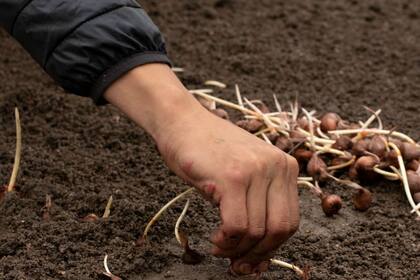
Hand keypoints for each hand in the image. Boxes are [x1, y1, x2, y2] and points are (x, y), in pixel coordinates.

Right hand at [104, 64, 299, 274]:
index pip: (290, 221)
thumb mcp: (243, 174)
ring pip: (258, 231)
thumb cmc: (208, 151)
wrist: (181, 121)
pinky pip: (237, 225)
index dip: (272, 248)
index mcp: (285, 166)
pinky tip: (215, 239)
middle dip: (258, 254)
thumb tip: (260, 253)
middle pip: (280, 229)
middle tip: (237, 263)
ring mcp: (256, 170)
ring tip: (220, 247)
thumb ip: (257, 204)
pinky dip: (226, 241)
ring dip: (237, 249)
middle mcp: (276, 166)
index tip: (253, 260)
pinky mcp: (232, 177)